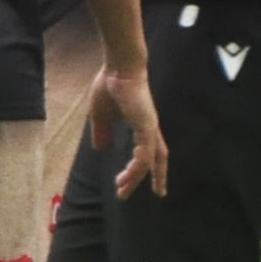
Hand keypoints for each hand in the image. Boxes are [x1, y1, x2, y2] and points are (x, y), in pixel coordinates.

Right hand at [85, 66, 168, 198]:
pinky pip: (145, 153)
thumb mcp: (100, 114)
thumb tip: (101, 149)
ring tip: (123, 189)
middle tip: (160, 194)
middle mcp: (150, 128)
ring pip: (149, 160)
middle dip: (159, 176)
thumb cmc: (111, 85)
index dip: (145, 165)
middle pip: (159, 157)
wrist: (118, 67)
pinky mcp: (146, 126)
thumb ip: (102, 132)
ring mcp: (150, 128)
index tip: (131, 180)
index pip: (149, 150)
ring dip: (137, 177)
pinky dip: (138, 167)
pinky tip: (128, 176)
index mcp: (142, 125)